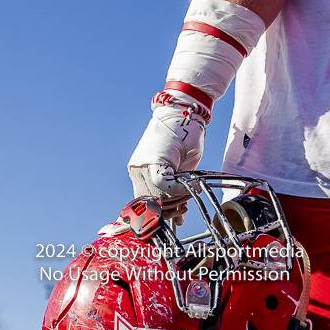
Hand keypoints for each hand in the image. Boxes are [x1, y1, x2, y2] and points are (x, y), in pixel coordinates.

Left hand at [128, 103, 205, 221]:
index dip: (163, 213)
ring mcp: (142, 165)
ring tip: (190, 195)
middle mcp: (137, 170)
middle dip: (170, 209)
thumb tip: (179, 216)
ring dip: (176, 200)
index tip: (178, 215)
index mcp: (140, 174)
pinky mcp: (151, 160)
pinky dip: (179, 190)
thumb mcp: (180, 171)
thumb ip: (176, 192)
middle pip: (150, 202)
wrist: (184, 113)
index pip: (146, 204)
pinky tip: (192, 187)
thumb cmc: (184, 139)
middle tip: (186, 206)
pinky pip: (161, 184)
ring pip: (156, 195)